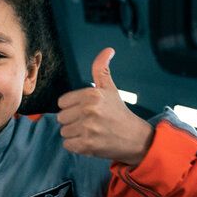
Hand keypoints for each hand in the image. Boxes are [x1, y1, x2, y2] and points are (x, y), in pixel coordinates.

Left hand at [56, 48, 153, 165]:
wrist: (135, 138)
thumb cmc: (119, 113)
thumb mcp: (110, 89)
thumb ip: (101, 70)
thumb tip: (107, 50)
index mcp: (92, 95)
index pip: (62, 102)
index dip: (72, 107)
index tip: (86, 111)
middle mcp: (89, 110)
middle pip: (61, 117)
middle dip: (73, 121)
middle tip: (90, 122)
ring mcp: (88, 128)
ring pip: (64, 132)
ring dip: (75, 134)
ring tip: (91, 132)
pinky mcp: (87, 144)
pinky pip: (67, 145)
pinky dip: (76, 145)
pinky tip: (90, 141)